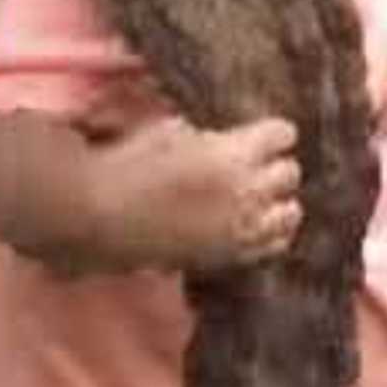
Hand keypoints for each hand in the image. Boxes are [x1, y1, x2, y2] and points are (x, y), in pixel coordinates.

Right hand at [84, 115, 302, 272]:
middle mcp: (246, 193)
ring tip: (257, 197)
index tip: (258, 135)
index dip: (271, 133)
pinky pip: (272, 246)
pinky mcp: (227, 257)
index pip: (284, 133)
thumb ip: (210, 135)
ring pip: (290, 214)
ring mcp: (239, 229)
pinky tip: (252, 225)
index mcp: (233, 154)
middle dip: (274, 166)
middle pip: (290, 173)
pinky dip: (268, 233)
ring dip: (277, 202)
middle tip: (254, 165)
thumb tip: (226, 140)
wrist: (96, 217)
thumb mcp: (172, 129)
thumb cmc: (126, 164)